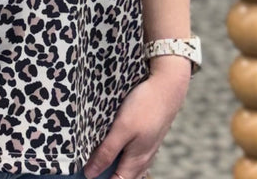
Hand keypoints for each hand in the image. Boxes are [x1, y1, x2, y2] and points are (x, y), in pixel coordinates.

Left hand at [82, 59, 190, 178]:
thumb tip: (91, 173)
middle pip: (123, 176)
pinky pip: (134, 154)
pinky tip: (115, 144)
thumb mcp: (122, 128)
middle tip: (90, 165)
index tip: (87, 173)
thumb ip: (107, 151)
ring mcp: (148, 148)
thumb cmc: (145, 106)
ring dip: (115, 165)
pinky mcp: (148, 136)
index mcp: (136, 161)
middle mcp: (143, 159)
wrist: (168, 86)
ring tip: (99, 156)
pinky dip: (122, 155)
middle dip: (107, 175)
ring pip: (129, 165)